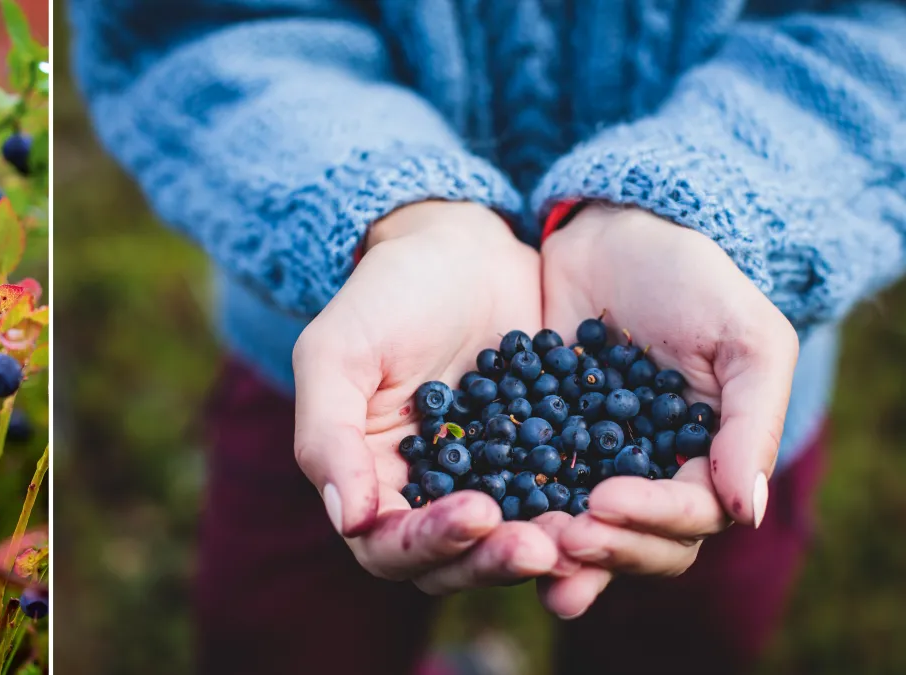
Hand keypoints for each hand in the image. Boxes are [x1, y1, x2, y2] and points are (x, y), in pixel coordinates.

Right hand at [293, 201, 570, 594]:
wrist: (461, 248)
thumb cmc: (384, 295)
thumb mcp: (336, 353)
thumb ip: (327, 436)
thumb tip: (349, 520)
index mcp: (370, 483)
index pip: (388, 546)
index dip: (429, 543)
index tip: (477, 513)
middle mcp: (428, 498)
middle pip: (453, 564)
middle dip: (493, 561)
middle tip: (540, 545)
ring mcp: (489, 484)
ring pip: (510, 546)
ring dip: (543, 550)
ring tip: (579, 536)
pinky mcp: (542, 463)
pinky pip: (560, 503)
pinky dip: (582, 514)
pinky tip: (611, 503)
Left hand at [536, 205, 798, 617]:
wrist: (613, 235)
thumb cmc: (695, 282)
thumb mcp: (745, 340)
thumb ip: (752, 424)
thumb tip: (749, 513)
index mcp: (707, 465)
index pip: (691, 519)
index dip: (652, 520)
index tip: (604, 500)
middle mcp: (648, 479)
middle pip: (636, 544)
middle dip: (604, 548)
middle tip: (561, 536)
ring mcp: (588, 467)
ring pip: (579, 531)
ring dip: (555, 547)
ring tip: (523, 548)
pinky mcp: (533, 446)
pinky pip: (521, 489)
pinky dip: (507, 508)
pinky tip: (477, 516)